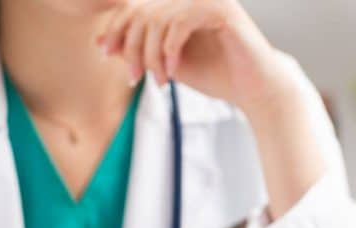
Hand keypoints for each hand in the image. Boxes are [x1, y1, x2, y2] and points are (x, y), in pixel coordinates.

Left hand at [97, 0, 293, 114]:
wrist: (254, 91)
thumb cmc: (216, 76)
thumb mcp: (167, 64)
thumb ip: (139, 51)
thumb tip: (101, 42)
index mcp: (179, 3)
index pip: (135, 5)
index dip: (116, 26)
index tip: (106, 52)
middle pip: (142, 10)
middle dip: (132, 46)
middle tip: (133, 76)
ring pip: (159, 18)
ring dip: (152, 54)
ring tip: (160, 80)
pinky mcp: (222, 9)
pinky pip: (180, 22)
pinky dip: (170, 49)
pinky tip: (172, 70)